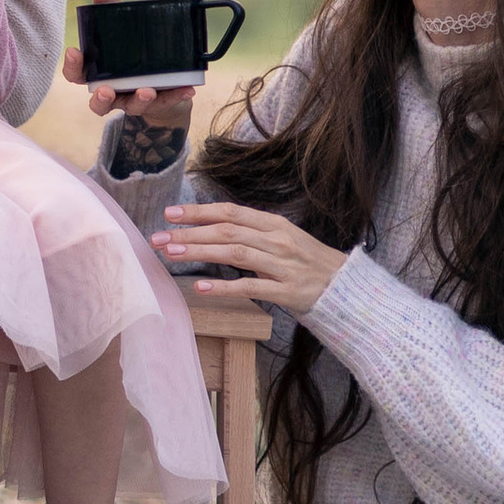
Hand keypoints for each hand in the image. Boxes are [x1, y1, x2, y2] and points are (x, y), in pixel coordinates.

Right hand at [65, 0, 197, 154]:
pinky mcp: (159, 103)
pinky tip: (186, 90)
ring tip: (147, 91)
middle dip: (101, 98)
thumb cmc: (134, 53)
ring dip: (139, 99)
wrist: (162, 83)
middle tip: (105, 91)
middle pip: (99, 102)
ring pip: (131, 106)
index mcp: (98, 74)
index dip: (72, 66)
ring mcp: (134, 100)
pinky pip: (166, 102)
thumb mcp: (123, 31)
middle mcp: (113, 91)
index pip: (77, 75)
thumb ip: (112, 11)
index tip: (74, 52)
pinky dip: (175, 96)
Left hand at [152, 198, 346, 314]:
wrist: (345, 289)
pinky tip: (201, 287)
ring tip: (171, 254)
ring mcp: (281, 265)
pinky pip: (250, 287)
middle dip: (189, 233)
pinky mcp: (285, 291)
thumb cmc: (308, 263)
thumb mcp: (283, 239)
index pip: (230, 212)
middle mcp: (276, 240)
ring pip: (234, 254)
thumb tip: (215, 228)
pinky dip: (224, 287)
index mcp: (274, 224)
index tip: (170, 213)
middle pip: (226, 231)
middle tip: (159, 237)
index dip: (198, 212)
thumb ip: (253, 233)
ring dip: (199, 252)